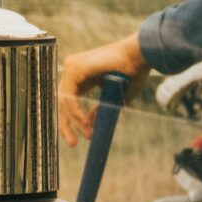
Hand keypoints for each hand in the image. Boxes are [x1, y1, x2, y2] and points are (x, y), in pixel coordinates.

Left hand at [58, 31, 150, 146]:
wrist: (139, 58)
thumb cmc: (132, 74)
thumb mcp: (113, 98)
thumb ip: (99, 110)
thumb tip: (89, 126)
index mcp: (82, 77)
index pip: (68, 101)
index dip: (71, 121)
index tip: (78, 139)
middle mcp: (74, 71)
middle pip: (62, 101)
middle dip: (65, 124)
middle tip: (73, 144)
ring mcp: (72, 67)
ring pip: (64, 100)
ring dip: (73, 121)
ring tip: (86, 135)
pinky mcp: (74, 68)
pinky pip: (69, 95)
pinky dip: (75, 112)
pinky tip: (84, 123)